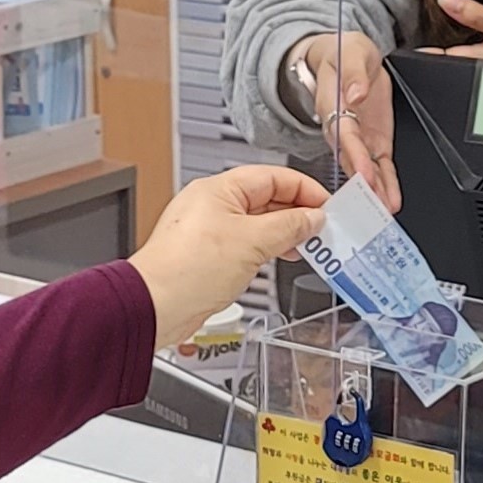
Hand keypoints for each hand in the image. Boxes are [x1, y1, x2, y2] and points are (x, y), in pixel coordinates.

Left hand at [130, 165, 328, 347]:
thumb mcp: (252, 242)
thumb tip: (311, 218)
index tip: (326, 206)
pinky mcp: (206, 254)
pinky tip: (277, 259)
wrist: (155, 305)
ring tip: (304, 247)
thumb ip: (289, 226)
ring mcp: (208, 230)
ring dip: (282, 233)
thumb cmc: (187, 269)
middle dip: (296, 213)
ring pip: (256, 223)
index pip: (272, 176)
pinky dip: (265, 248)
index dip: (304, 189)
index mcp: (219, 189)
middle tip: (320, 230)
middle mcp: (211, 205)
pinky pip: (244, 243)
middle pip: (265, 198)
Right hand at [290, 29, 399, 209]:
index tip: (364, 171)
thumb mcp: (350, 52)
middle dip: (364, 182)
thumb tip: (356, 94)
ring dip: (376, 190)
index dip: (354, 154)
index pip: (344, 134)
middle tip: (375, 202)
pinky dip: (387, 184)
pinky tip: (392, 201)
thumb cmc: (342, 54)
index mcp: (332, 105)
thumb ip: (353, 72)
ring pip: (366, 168)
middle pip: (352, 159)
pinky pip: (381, 166)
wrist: (345, 57)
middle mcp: (342, 128)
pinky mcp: (374, 141)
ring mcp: (359, 138)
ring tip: (385, 209)